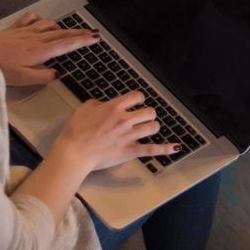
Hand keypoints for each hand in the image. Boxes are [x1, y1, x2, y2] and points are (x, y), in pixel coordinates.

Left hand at [0, 12, 99, 86]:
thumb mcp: (22, 79)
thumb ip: (42, 77)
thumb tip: (57, 74)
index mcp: (41, 51)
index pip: (67, 44)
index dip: (83, 40)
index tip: (96, 38)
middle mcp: (36, 38)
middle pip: (63, 33)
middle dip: (79, 32)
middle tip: (93, 33)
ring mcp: (25, 31)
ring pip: (50, 25)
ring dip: (62, 27)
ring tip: (69, 30)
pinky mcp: (15, 28)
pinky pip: (33, 19)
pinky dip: (41, 20)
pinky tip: (42, 22)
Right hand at [51, 92, 178, 172]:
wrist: (73, 152)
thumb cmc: (74, 132)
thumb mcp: (82, 109)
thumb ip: (96, 104)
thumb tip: (103, 104)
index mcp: (114, 108)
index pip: (136, 96)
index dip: (139, 98)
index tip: (137, 102)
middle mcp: (125, 120)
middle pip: (149, 112)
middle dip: (147, 114)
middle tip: (141, 118)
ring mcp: (129, 136)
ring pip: (153, 127)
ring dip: (152, 127)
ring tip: (148, 128)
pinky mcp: (130, 151)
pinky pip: (151, 149)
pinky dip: (165, 148)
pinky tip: (175, 147)